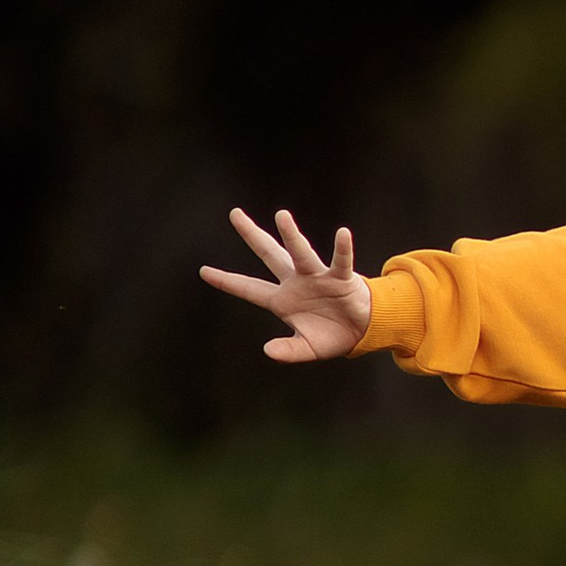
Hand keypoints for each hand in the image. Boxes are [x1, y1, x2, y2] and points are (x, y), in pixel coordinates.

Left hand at [200, 208, 372, 362]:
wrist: (362, 331)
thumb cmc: (331, 335)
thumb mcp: (306, 348)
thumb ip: (287, 351)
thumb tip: (268, 351)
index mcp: (282, 300)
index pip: (248, 288)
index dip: (227, 281)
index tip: (203, 271)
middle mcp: (296, 282)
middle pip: (269, 254)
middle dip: (252, 235)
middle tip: (234, 214)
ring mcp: (317, 278)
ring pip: (301, 254)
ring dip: (292, 236)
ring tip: (281, 216)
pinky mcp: (341, 279)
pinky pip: (341, 262)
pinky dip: (343, 249)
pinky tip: (343, 233)